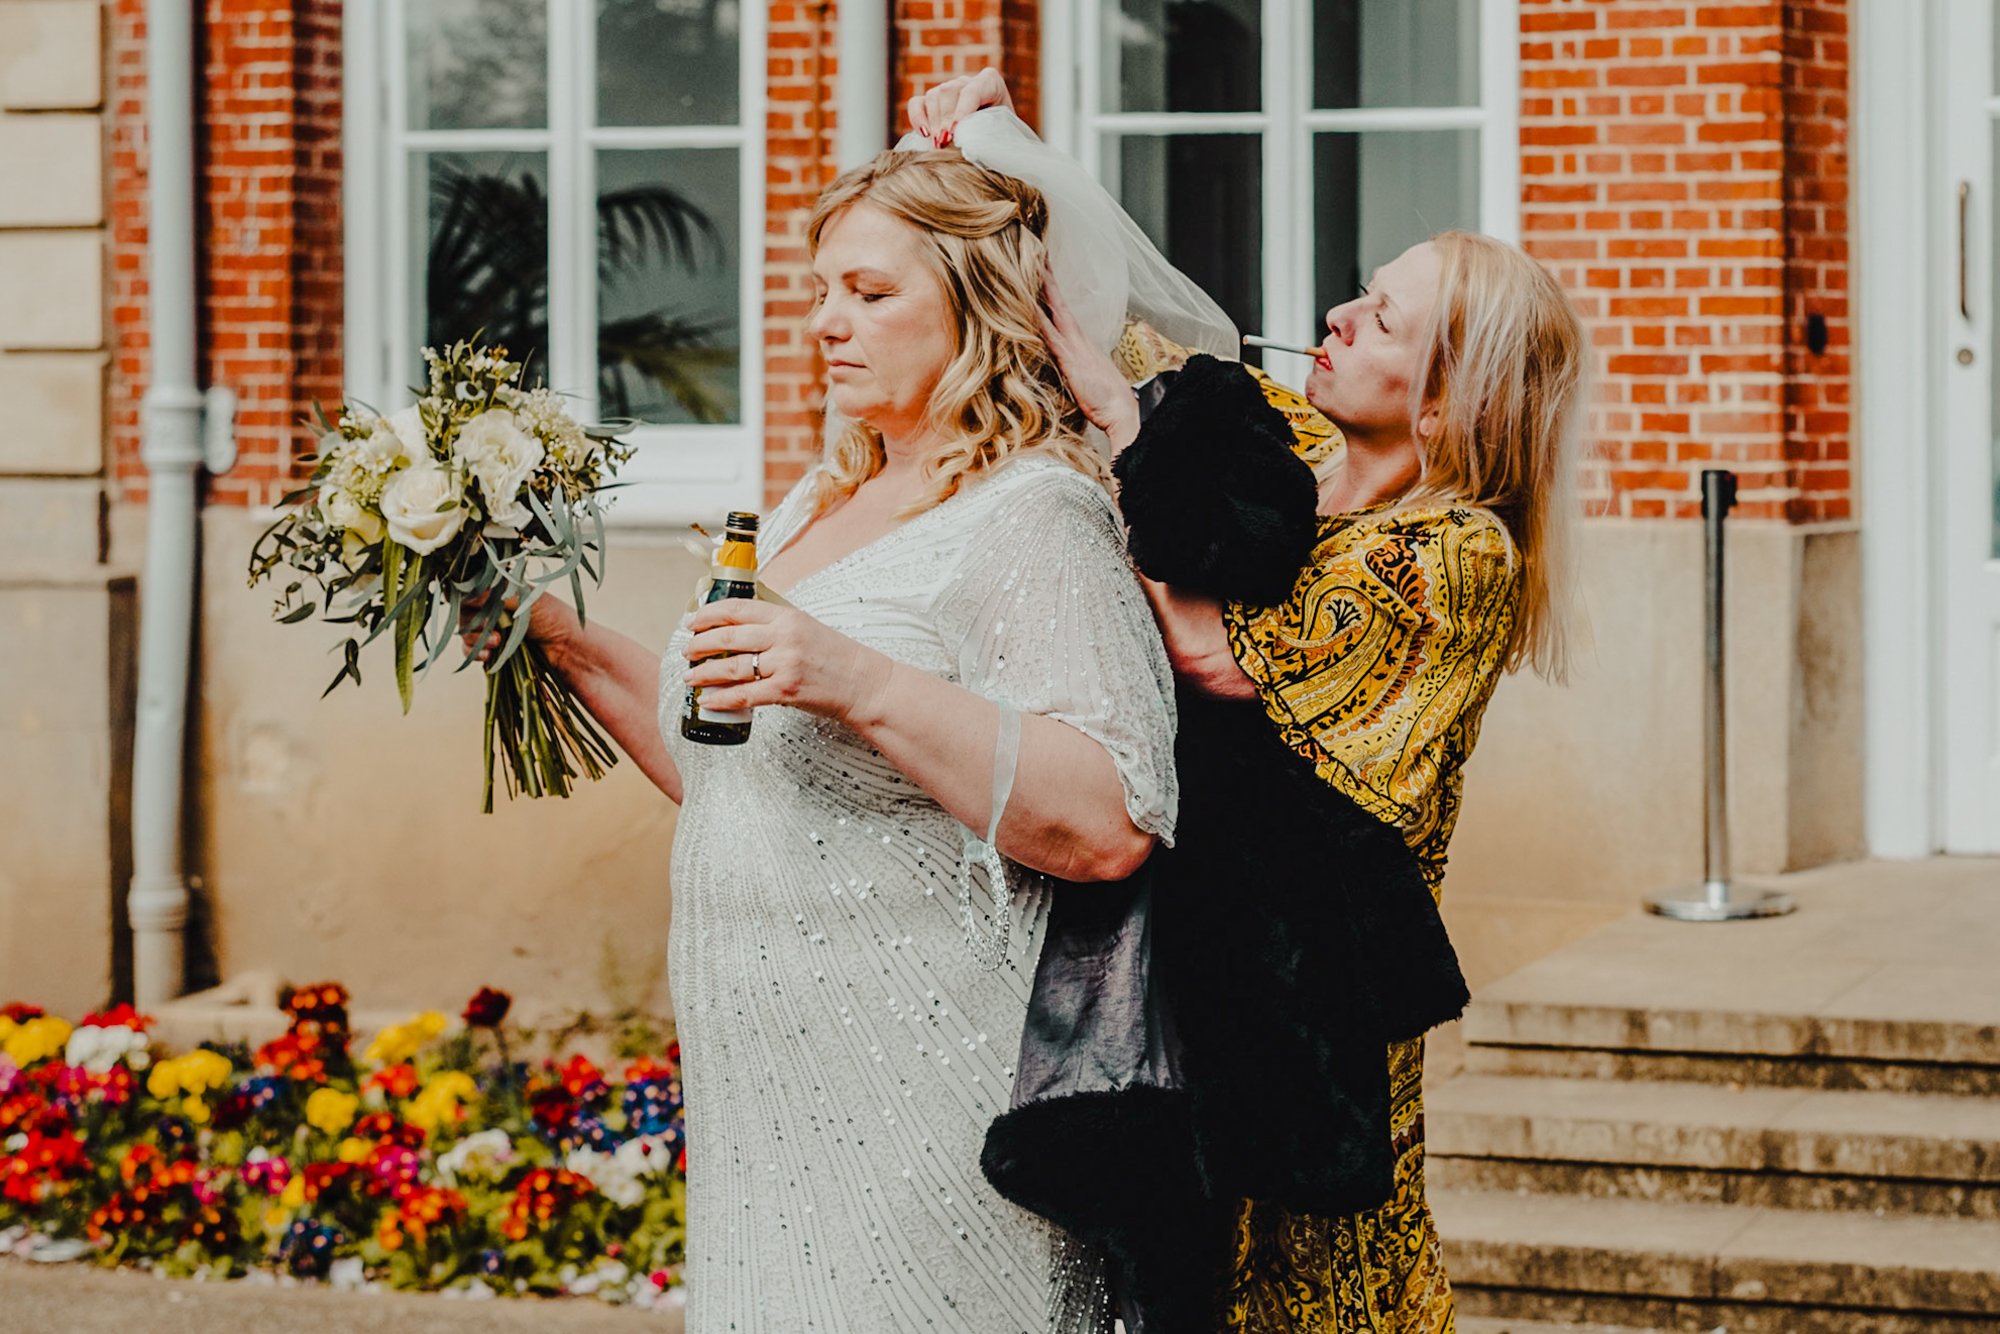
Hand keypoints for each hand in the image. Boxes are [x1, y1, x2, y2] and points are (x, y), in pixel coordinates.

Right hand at [459, 589, 579, 665]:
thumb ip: (492, 595)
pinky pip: (471, 651)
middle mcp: (493, 607)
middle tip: (490, 627)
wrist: (569, 648)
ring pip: (465, 632)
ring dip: (474, 639)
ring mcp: (492, 628)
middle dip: (472, 621)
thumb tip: (462, 592)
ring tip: (496, 642)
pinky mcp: (493, 649)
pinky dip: (475, 653)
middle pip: (463, 611)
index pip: (469, 588)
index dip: (467, 597)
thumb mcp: (522, 599)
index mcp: (500, 588)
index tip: (472, 605)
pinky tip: (488, 655)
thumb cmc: (552, 617)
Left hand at [682, 599, 893, 723]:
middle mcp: (784, 637)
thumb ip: (774, 626)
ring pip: (732, 666)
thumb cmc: (836, 657)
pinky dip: (721, 698)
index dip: (708, 614)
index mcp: (787, 616)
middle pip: (728, 636)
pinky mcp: (786, 690)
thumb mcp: (806, 628)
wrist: (864, 683)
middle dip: (700, 644)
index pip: (737, 609)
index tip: (692, 621)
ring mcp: (785, 664)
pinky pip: (744, 695)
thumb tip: (737, 630)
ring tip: (691, 676)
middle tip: (687, 650)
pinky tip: (708, 700)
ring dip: (705, 672)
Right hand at [906, 67, 1012, 145]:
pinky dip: (917, 118)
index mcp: (990, 83)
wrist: (994, 141)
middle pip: (949, 92)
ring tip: (939, 145)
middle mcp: (965, 82)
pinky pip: (916, 103)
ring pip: (933, 97)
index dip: (962, 110)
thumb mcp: (1003, 134)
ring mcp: (946, 90)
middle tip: (945, 143)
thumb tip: (972, 143)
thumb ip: (992, 133)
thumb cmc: (1001, 138)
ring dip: (933, 123)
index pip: (973, 90)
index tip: (955, 132)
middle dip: (946, 119)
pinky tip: (924, 134)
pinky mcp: (929, 102)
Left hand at [1041, 265, 1139, 451]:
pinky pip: (1048, 333)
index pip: (1062, 309)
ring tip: (1027, 264)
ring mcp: (1072, 346)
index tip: (1043, 269)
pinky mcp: (1068, 358)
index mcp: (1080, 341)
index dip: (1052, 289)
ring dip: (1039, 288)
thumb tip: (1068, 361)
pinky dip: (1036, 318)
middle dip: (1046, 277)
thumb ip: (1076, 365)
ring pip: (1051, 310)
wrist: (1122, 410)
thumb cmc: (1107, 400)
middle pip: (1057, 301)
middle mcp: (1076, 338)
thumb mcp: (1089, 378)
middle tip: (1034, 252)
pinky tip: (1023, 304)